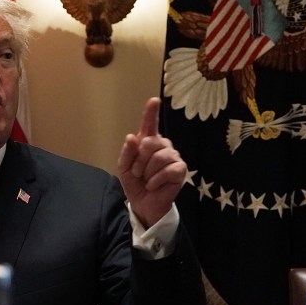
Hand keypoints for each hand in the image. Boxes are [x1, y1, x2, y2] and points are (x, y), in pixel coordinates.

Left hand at [117, 97, 187, 227]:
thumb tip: (132, 137)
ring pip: (159, 157)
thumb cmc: (135, 184)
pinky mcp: (181, 169)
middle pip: (150, 143)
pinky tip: (154, 185)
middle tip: (139, 173)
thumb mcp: (125, 168)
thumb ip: (127, 153)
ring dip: (148, 172)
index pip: (150, 124)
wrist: (143, 204)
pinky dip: (156, 180)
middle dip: (140, 161)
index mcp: (148, 142)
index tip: (154, 100)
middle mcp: (163, 146)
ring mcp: (173, 157)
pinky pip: (167, 170)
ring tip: (147, 180)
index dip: (151, 112)